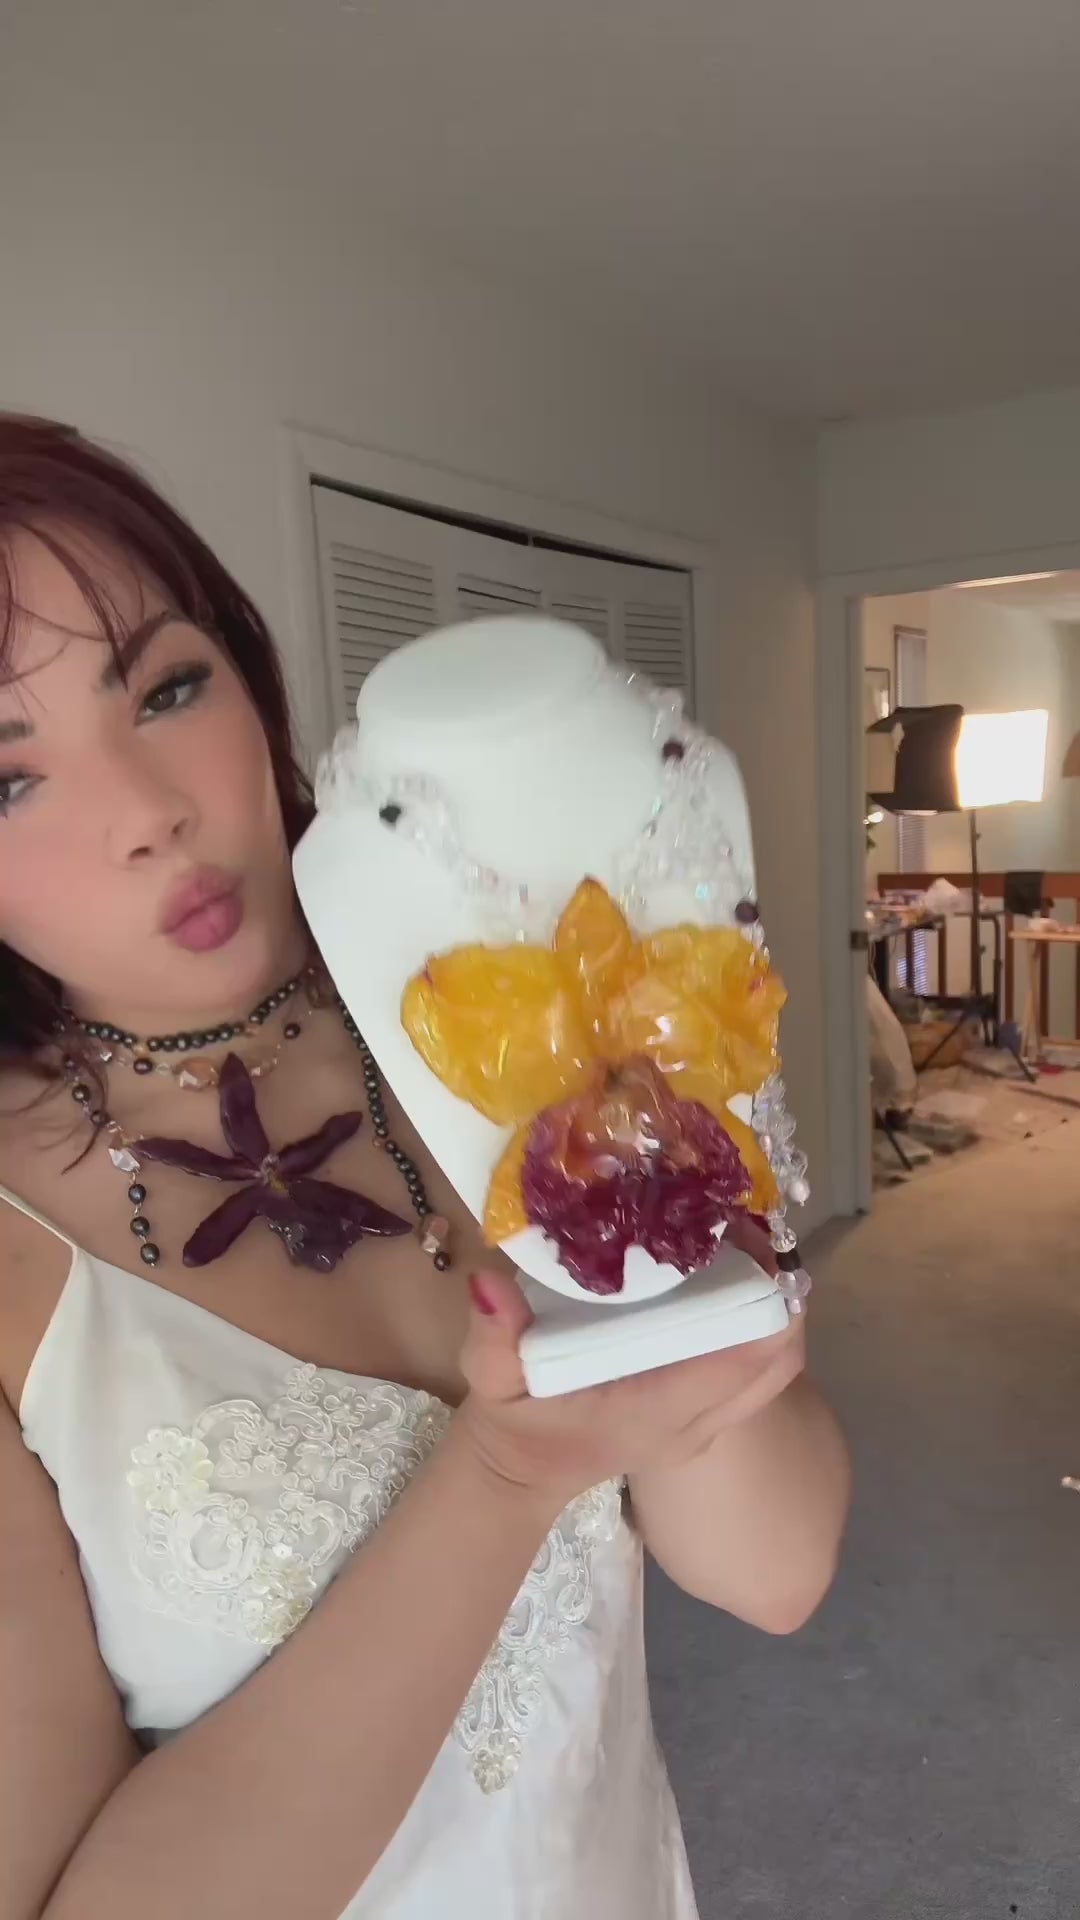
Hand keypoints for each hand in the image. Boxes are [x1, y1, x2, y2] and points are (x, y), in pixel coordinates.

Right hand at [456, 1266, 804, 1504]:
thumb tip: (488, 1282)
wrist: (522, 1472)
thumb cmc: (514, 1423)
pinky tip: (724, 1273)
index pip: (744, 1358)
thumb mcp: (491, 1378)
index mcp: (659, 1411)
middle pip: (779, 1359)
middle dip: (779, 1292)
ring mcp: (708, 1423)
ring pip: (775, 1365)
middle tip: (746, 1229)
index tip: (745, 1233)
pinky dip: (754, 1322)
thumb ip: (492, 1336)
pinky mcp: (706, 1414)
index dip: (764, 1295)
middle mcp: (699, 1422)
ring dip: (770, 1305)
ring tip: (738, 1243)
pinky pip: (755, 1369)